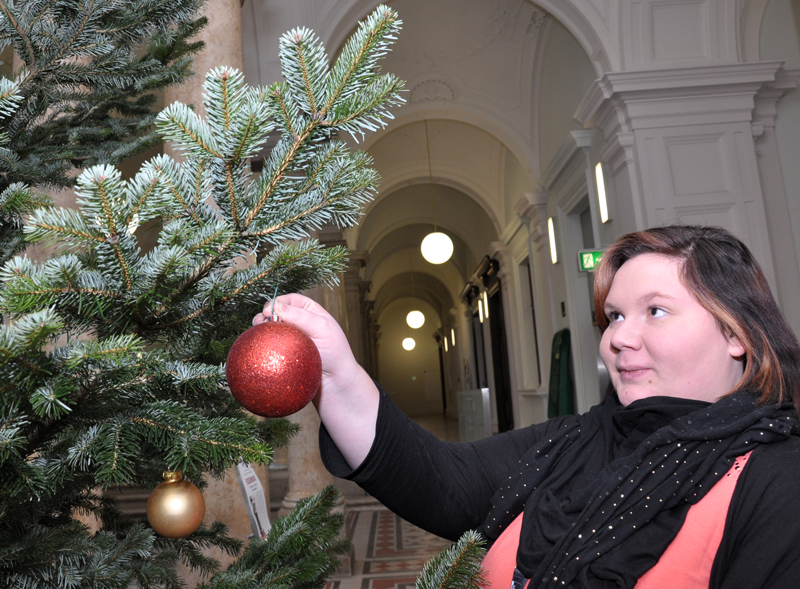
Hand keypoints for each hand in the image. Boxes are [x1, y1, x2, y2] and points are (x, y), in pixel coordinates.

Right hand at [253, 293, 378, 467]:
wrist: (335, 383)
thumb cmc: (335, 353)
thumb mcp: (322, 329)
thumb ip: (301, 316)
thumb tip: (275, 306)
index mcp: (309, 311)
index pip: (290, 300)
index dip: (277, 301)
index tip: (269, 310)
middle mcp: (298, 322)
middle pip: (276, 312)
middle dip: (265, 313)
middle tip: (260, 321)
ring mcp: (289, 338)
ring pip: (270, 328)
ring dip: (260, 327)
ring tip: (256, 330)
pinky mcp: (282, 354)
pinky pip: (269, 346)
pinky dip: (261, 343)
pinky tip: (256, 345)